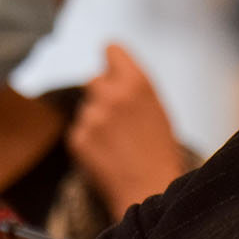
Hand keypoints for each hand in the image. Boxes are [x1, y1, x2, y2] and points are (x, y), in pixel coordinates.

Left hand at [67, 43, 184, 218]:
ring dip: (95, 120)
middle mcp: (111, 94)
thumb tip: (113, 66)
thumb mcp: (157, 107)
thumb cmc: (160, 150)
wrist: (150, 190)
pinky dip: (88, 141)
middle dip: (102, 94)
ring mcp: (92, 117)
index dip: (113, 61)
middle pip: (94, 80)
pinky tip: (106, 155)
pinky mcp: (77, 139)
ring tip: (116, 143)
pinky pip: (79, 131)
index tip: (113, 70)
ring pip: (86, 108)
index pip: (111, 49)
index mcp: (136, 82)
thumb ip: (134, 85)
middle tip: (117, 117)